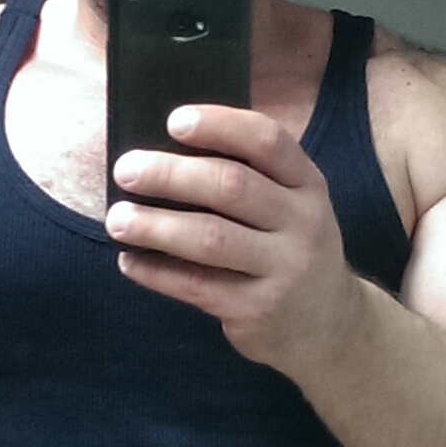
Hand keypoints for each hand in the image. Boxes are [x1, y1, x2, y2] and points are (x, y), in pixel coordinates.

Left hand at [106, 103, 362, 378]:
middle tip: (126, 171)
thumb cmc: (289, 248)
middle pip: (232, 187)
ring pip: (211, 238)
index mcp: (307, 185)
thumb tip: (164, 151)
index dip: (220, 125)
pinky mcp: (258, 310)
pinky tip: (129, 261)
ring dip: (156, 225)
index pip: (267, 141)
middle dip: (171, 175)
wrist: (329, 325)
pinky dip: (156, 272)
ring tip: (117, 218)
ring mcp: (284, 269)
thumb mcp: (292, 207)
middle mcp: (303, 223)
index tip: (174, 121)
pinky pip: (197, 286)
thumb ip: (250, 177)